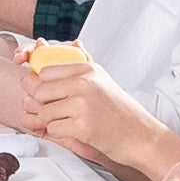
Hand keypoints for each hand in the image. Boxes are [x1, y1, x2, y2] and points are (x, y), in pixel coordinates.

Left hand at [26, 58, 171, 171]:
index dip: (43, 86)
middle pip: (39, 92)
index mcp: (87, 70)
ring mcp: (83, 104)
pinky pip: (53, 129)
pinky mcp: (82, 126)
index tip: (51, 94)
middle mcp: (84, 83)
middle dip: (44, 105)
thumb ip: (80, 65)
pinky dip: (61, 134)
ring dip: (53, 121)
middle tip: (60, 112)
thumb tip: (67, 44)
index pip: (45, 72)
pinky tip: (77, 131)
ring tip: (72, 122)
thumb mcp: (102, 80)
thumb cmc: (120, 112)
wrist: (140, 136)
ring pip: (44, 112)